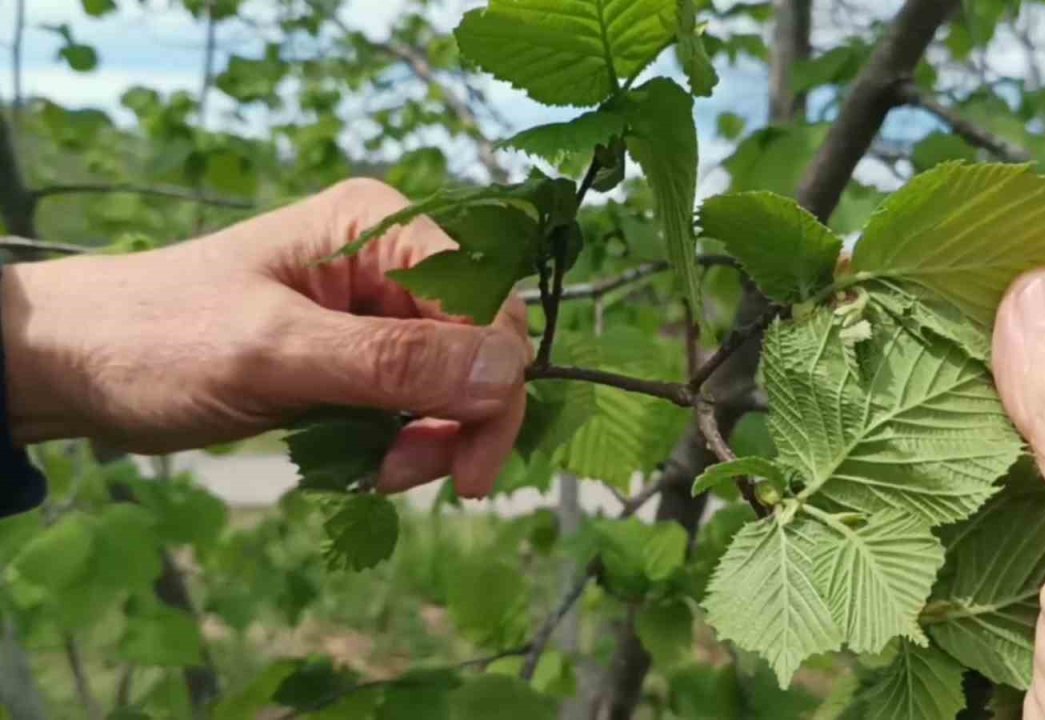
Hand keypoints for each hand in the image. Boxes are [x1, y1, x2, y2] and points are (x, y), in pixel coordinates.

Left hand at [2, 178, 529, 496]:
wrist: (81, 364)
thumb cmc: (162, 341)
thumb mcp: (277, 352)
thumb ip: (392, 361)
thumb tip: (505, 372)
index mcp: (383, 228)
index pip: (487, 303)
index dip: (494, 383)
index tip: (469, 465)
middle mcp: (394, 259)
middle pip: (482, 343)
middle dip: (463, 417)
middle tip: (416, 479)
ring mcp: (378, 307)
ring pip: (457, 380)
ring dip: (434, 437)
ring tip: (382, 475)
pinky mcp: (360, 353)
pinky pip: (417, 400)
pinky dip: (406, 440)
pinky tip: (371, 465)